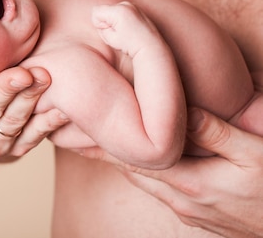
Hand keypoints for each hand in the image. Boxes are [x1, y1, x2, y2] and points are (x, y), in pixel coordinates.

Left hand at [81, 108, 262, 237]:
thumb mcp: (255, 155)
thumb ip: (217, 134)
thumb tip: (184, 110)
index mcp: (190, 185)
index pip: (135, 162)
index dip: (106, 146)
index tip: (80, 130)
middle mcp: (181, 202)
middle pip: (133, 174)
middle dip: (107, 153)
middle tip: (81, 132)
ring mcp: (188, 213)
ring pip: (146, 183)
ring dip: (125, 163)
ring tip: (103, 143)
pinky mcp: (197, 217)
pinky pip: (161, 192)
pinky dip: (145, 175)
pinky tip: (144, 162)